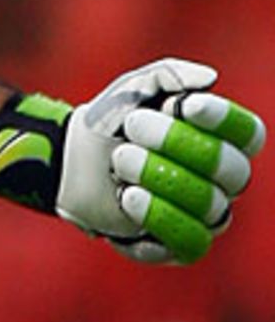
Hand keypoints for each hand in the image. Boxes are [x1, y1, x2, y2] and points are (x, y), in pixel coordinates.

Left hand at [56, 59, 264, 263]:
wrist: (74, 158)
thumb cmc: (114, 119)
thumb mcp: (134, 87)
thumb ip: (169, 74)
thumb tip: (210, 79)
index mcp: (221, 139)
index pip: (249, 134)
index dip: (225, 120)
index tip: (186, 105)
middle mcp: (223, 182)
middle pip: (232, 169)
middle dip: (177, 142)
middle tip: (132, 125)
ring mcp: (206, 217)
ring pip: (210, 205)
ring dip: (158, 175)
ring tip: (120, 159)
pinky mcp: (181, 247)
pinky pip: (190, 241)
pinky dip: (158, 216)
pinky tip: (128, 197)